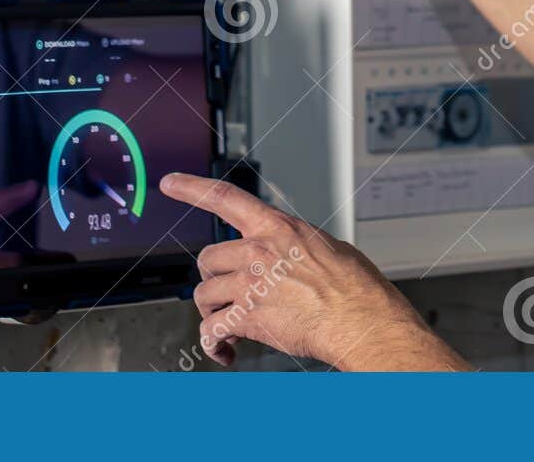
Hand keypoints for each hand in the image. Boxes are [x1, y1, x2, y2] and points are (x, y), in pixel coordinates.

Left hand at [160, 172, 464, 369]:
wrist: (362, 320)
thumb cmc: (356, 288)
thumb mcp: (328, 247)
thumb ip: (299, 246)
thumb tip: (296, 255)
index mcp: (279, 227)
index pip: (225, 198)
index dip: (192, 188)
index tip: (171, 183)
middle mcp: (259, 251)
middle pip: (209, 258)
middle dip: (214, 278)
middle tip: (226, 294)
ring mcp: (250, 284)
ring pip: (205, 294)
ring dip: (212, 312)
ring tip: (228, 326)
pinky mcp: (247, 317)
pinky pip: (211, 330)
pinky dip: (213, 345)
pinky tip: (225, 351)